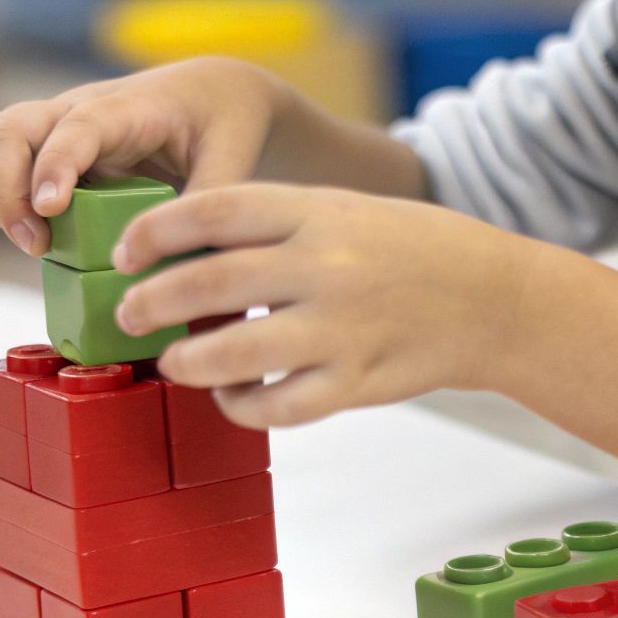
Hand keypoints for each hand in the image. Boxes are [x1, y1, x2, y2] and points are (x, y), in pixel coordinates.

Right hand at [0, 59, 288, 255]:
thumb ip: (211, 201)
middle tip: (37, 245)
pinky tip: (40, 240)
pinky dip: (2, 205)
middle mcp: (76, 112)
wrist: (210, 96)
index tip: (50, 209)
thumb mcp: (231, 156)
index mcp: (125, 108)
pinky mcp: (49, 156)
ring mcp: (55, 131)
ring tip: (36, 245)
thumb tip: (179, 256)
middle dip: (4, 190)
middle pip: (5, 131)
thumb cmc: (221, 120)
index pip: (74, 127)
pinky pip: (0, 170)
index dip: (55, 166)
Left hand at [111, 184, 556, 427]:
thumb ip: (274, 227)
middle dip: (150, 303)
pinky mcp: (357, 382)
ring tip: (172, 364)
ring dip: (187, 364)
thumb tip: (185, 255)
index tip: (125, 252)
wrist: (492, 299)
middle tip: (130, 315)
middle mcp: (325, 265)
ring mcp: (341, 328)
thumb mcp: (344, 211)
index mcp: (317, 211)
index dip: (154, 232)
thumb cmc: (409, 251)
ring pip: (233, 354)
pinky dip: (242, 408)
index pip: (212, 210)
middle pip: (207, 282)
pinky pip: (278, 407)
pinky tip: (232, 399)